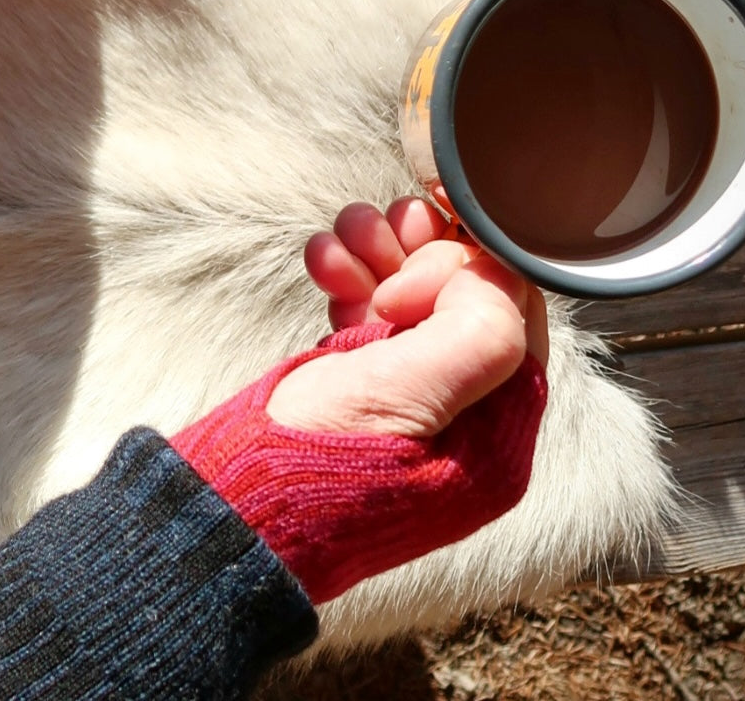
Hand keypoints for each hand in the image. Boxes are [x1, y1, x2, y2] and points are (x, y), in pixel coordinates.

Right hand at [267, 199, 549, 436]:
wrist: (229, 509)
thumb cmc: (317, 464)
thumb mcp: (409, 396)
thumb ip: (478, 330)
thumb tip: (495, 273)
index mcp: (499, 434)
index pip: (515, 314)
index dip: (469, 268)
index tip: (412, 261)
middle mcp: (466, 416)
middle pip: (465, 297)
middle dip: (419, 252)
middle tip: (379, 242)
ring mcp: (412, 398)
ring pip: (415, 295)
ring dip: (379, 252)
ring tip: (344, 235)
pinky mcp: (365, 385)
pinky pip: (372, 313)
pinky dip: (349, 278)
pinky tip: (323, 262)